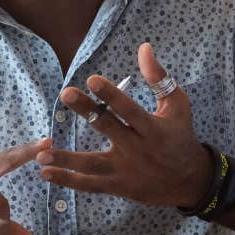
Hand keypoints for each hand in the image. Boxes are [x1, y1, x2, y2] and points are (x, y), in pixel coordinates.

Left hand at [36, 43, 212, 207]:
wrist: (192, 181)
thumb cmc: (181, 136)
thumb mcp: (177, 105)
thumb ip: (159, 78)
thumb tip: (143, 48)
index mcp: (152, 128)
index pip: (129, 109)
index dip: (111, 95)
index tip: (92, 79)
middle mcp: (138, 148)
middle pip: (108, 128)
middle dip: (86, 111)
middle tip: (66, 93)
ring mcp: (126, 170)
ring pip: (93, 164)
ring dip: (67, 160)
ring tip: (42, 154)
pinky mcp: (119, 186)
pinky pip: (91, 184)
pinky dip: (69, 180)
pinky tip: (46, 173)